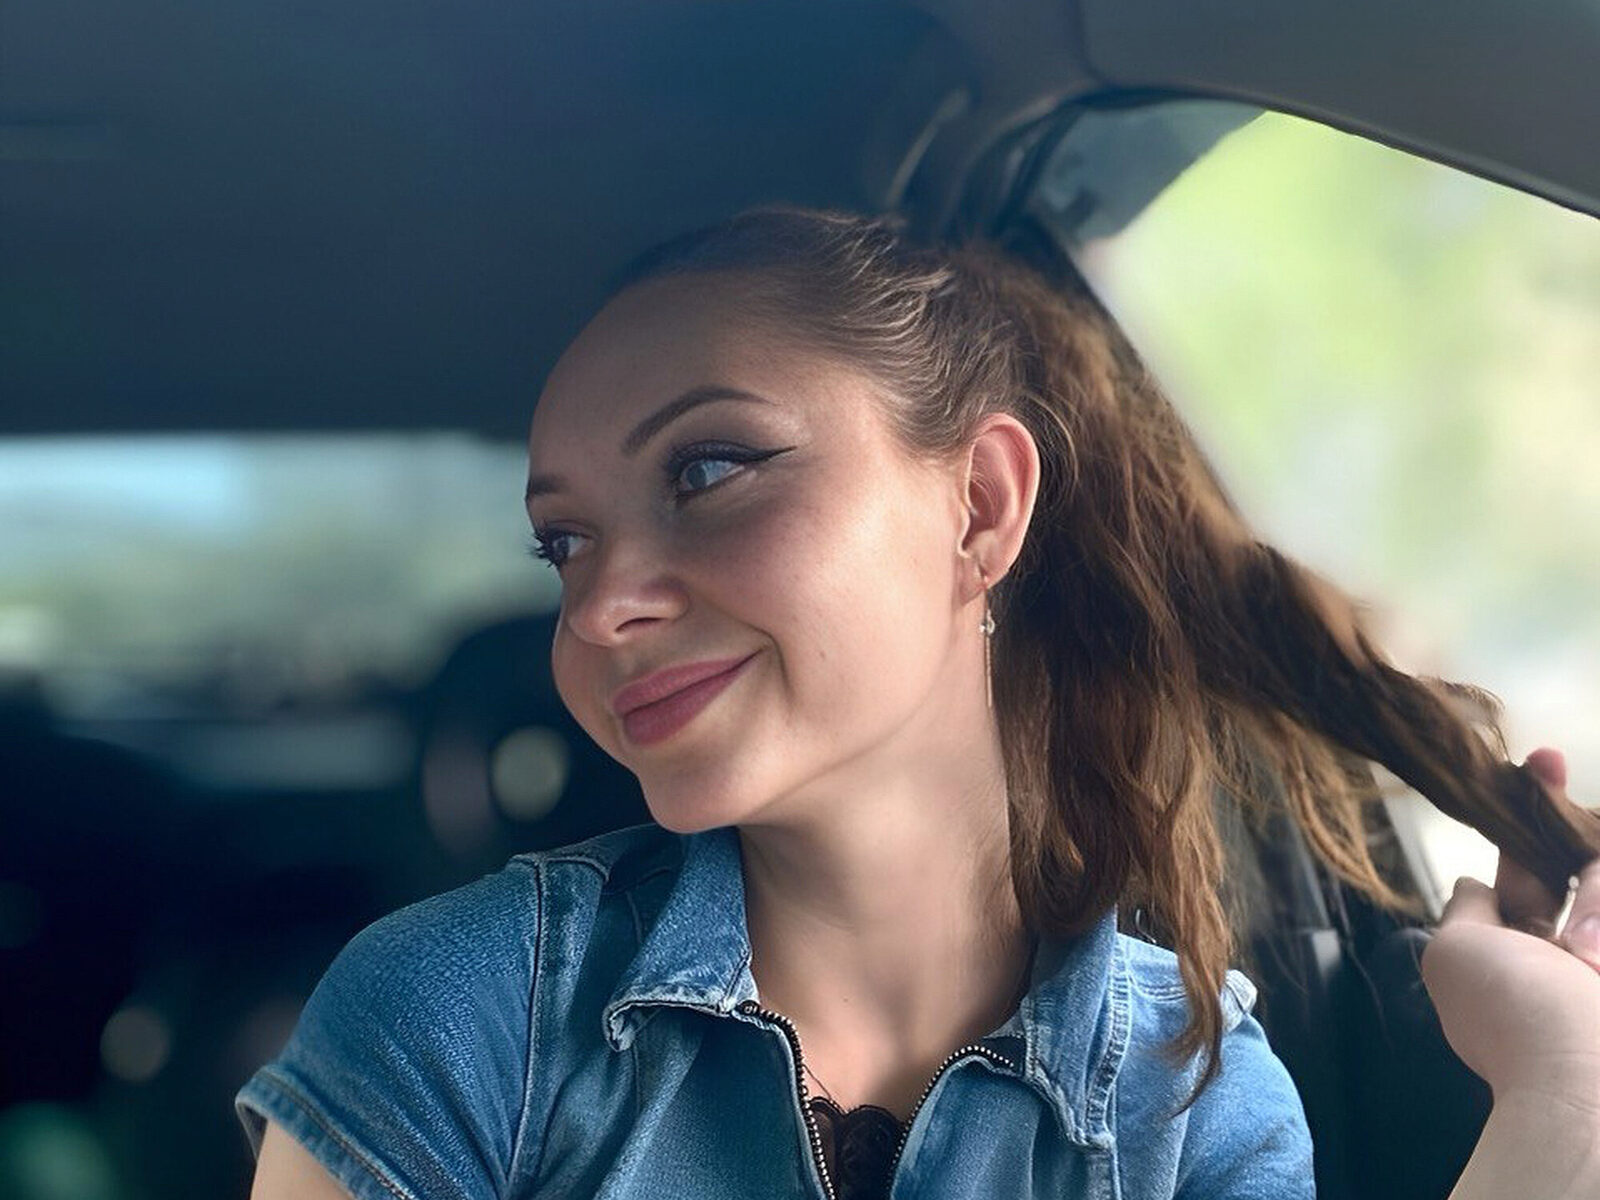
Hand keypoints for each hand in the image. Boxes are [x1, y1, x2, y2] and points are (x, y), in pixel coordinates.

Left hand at [1421, 748, 1599, 1107]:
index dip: (1531, 813)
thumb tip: (1472, 882)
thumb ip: (1467, 912)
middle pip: (1578, 858)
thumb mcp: (1456, 953)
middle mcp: (1576, 942)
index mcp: (1523, 945)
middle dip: (1563, 815)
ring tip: (1587, 954)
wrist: (1585, 1086)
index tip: (1538, 763)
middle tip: (1546, 762)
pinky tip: (1594, 955)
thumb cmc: (1510, 1016)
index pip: (1528, 866)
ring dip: (1593, 894)